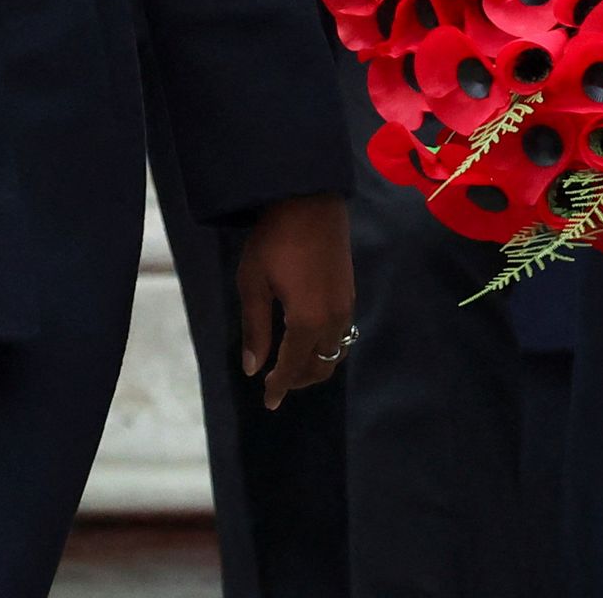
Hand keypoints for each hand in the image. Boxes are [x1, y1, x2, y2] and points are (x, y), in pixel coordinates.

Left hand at [233, 193, 354, 409]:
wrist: (310, 199)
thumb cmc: (274, 240)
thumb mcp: (253, 283)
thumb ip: (255, 329)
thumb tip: (252, 368)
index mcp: (307, 321)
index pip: (293, 367)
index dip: (279, 387)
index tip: (268, 403)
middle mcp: (333, 319)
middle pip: (321, 366)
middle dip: (298, 380)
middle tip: (275, 384)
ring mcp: (347, 305)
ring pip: (336, 351)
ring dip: (315, 364)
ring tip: (291, 364)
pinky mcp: (350, 292)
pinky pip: (343, 334)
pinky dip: (326, 346)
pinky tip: (308, 338)